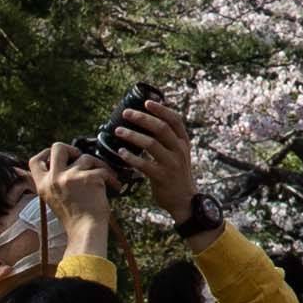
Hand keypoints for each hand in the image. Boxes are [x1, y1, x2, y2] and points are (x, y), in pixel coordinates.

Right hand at [24, 141, 117, 250]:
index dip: (46, 153)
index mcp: (43, 185)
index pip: (34, 161)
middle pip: (58, 147)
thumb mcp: (55, 199)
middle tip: (81, 159)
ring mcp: (71, 177)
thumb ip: (56, 181)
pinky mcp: (89, 178)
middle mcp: (54, 179)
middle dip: (72, 148)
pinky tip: (114, 186)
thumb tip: (68, 161)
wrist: (86, 232)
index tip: (60, 155)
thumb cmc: (75, 218)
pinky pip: (103, 169)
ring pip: (86, 157)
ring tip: (105, 178)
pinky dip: (111, 177)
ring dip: (98, 165)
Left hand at [103, 95, 198, 221]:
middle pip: (161, 128)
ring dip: (132, 136)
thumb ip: (168, 138)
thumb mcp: (178, 153)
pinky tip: (121, 153)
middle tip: (126, 113)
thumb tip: (152, 118)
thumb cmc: (176, 173)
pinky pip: (144, 164)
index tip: (146, 102)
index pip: (175, 120)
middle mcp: (179, 150)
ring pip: (151, 144)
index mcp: (183, 141)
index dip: (161, 109)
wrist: (184, 200)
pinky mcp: (162, 177)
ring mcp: (171, 164)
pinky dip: (131, 157)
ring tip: (118, 131)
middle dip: (142, 118)